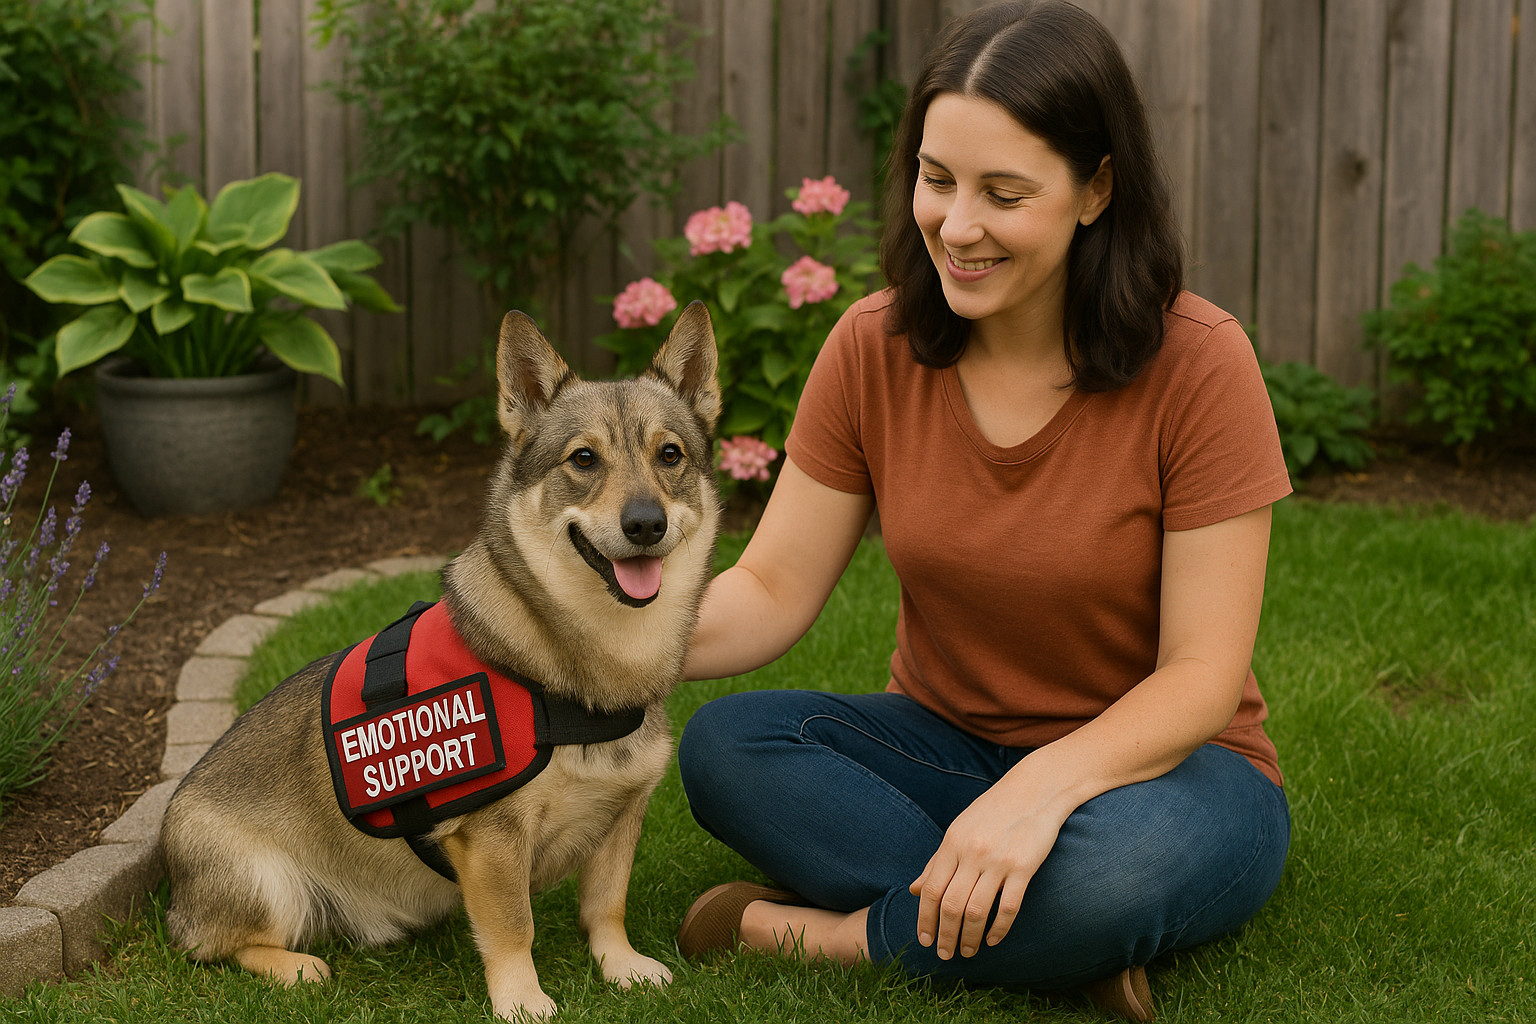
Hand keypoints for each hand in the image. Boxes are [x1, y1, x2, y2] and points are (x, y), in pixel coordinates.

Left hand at [909, 775, 1065, 959]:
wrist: (1035, 790)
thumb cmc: (993, 811)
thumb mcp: (959, 830)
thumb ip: (937, 861)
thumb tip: (915, 890)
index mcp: (952, 842)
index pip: (931, 890)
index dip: (925, 919)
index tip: (924, 940)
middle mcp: (972, 852)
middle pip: (951, 905)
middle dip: (944, 935)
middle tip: (944, 955)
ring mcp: (998, 861)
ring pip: (976, 911)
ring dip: (969, 937)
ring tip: (967, 951)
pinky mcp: (1024, 868)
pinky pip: (1008, 907)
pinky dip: (998, 929)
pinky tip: (994, 940)